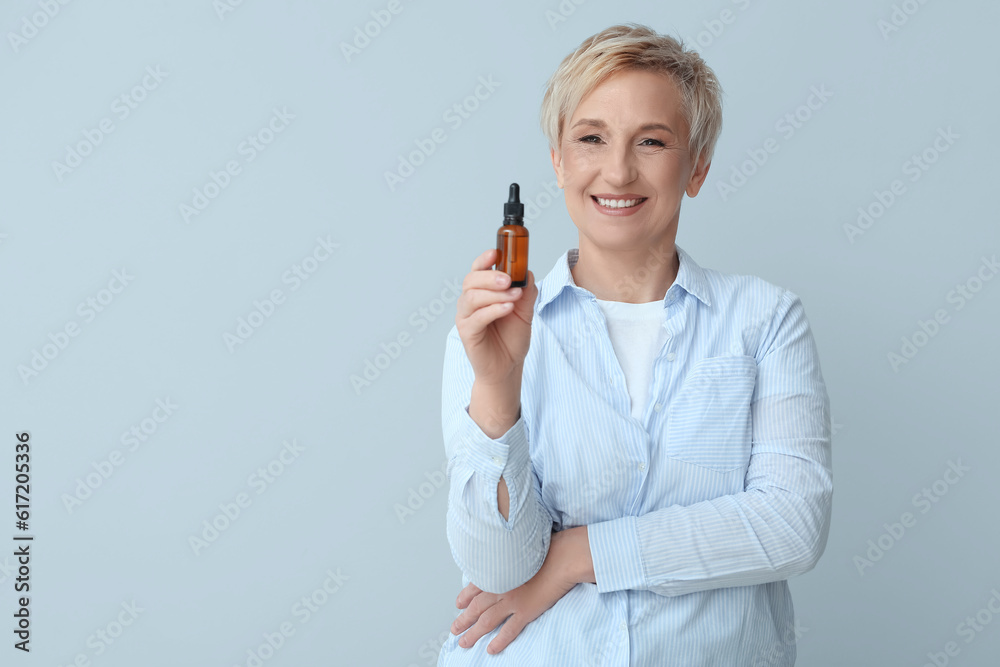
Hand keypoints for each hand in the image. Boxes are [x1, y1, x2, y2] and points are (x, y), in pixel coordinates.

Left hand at [450, 527, 589, 654]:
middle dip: (463, 619)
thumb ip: (508, 558)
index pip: (475, 586)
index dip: (465, 596)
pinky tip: (491, 649)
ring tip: (464, 642)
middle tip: (455, 628)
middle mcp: (501, 587)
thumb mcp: (520, 549)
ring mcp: (512, 600)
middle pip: (476, 606)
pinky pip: (508, 630)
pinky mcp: (526, 611)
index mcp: (499, 571)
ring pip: (487, 620)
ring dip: (473, 633)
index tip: (458, 604)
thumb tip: (504, 561)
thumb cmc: (546, 549)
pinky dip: (499, 641)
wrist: (562, 558)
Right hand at [455, 249, 535, 386]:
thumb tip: (527, 272)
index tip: (496, 252)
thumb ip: (526, 292)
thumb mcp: (525, 311)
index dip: (484, 259)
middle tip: (509, 279)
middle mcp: (470, 302)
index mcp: (482, 292)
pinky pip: (476, 317)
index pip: (478, 270)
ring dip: (494, 294)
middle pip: (471, 280)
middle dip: (490, 277)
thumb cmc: (511, 338)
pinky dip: (492, 310)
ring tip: (513, 297)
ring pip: (472, 297)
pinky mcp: (467, 332)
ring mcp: (466, 317)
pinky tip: (507, 308)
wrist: (508, 366)